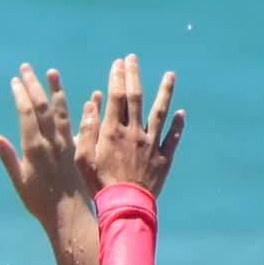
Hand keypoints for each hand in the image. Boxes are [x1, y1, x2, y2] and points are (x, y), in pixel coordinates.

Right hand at [0, 64, 87, 228]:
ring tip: (51, 72)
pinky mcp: (78, 149)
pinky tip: (87, 96)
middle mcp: (52, 142)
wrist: (69, 215)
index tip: (16, 79)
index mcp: (34, 148)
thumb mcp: (18, 180)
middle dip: (33, 86)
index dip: (21, 95)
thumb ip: (8, 158)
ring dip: (56, 90)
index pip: (27, 113)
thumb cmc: (38, 202)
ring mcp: (67, 144)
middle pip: (43, 107)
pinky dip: (83, 109)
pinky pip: (81, 124)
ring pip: (62, 111)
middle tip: (26, 68)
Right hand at [74, 55, 182, 195]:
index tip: (117, 63)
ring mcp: (152, 144)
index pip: (115, 97)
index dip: (116, 78)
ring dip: (165, 92)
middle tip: (133, 59)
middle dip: (134, 76)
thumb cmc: (98, 183)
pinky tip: (181, 113)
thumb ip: (87, 128)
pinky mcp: (164, 158)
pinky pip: (173, 137)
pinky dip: (178, 124)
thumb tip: (92, 102)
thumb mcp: (82, 157)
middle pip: (137, 98)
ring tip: (170, 75)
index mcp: (112, 131)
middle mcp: (135, 132)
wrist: (125, 205)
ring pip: (160, 112)